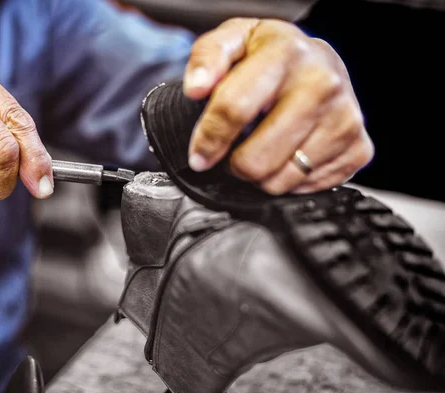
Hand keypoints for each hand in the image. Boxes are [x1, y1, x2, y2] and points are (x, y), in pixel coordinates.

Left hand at [183, 18, 373, 193]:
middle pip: (256, 159)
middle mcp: (323, 84)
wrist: (320, 62)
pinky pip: (307, 188)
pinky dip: (290, 181)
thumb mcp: (233, 41)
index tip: (198, 156)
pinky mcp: (359, 148)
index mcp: (286, 53)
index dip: (208, 139)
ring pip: (280, 181)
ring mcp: (345, 119)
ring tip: (263, 149)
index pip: (234, 108)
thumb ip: (207, 59)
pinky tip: (288, 155)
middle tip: (235, 151)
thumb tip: (196, 88)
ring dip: (261, 175)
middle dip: (234, 164)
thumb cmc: (270, 57)